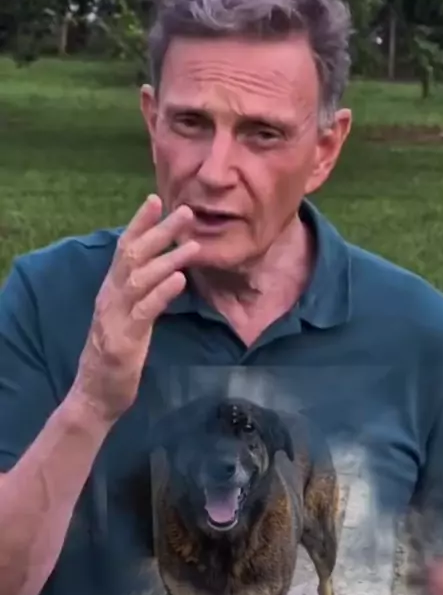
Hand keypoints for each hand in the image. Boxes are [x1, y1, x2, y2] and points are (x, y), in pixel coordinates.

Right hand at [73, 194, 198, 422]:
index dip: (139, 223)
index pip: (124, 248)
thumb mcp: (130, 317)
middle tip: (186, 212)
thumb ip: (144, 293)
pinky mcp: (124, 339)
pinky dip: (162, 292)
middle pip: (133, 255)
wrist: (96, 395)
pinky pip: (144, 310)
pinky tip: (179, 280)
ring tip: (193, 245)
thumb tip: (167, 270)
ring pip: (140, 278)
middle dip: (159, 231)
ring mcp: (115, 317)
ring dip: (167, 259)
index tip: (156, 199)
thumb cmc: (116, 354)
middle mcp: (110, 297)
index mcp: (112, 290)